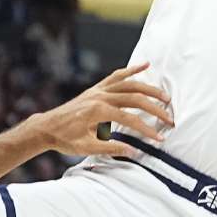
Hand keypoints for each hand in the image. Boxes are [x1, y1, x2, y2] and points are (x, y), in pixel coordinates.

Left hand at [29, 62, 173, 157]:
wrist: (47, 127)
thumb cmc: (65, 139)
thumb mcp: (87, 148)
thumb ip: (111, 148)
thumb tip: (134, 151)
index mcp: (98, 111)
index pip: (130, 119)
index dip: (146, 129)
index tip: (159, 138)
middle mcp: (100, 96)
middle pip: (135, 99)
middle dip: (155, 109)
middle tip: (170, 119)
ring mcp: (99, 90)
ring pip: (130, 84)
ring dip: (150, 89)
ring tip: (165, 97)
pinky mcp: (97, 88)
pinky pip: (117, 76)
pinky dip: (132, 70)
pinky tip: (146, 65)